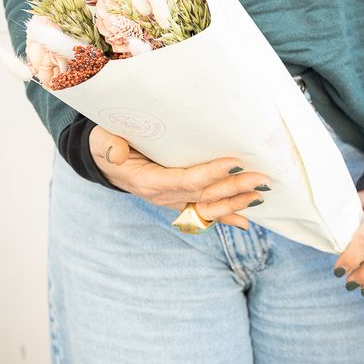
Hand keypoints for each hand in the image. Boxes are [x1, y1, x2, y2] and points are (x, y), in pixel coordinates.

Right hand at [88, 124, 271, 230]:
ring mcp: (172, 200)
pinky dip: (225, 217)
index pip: (185, 180)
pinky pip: (203, 211)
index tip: (234, 163)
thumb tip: (118, 151)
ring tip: (260, 195)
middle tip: (260, 178)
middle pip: (203, 195)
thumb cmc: (107, 146)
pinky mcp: (178, 199)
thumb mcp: (102, 141)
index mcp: (148, 181)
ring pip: (208, 206)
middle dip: (234, 188)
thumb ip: (109, 146)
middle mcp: (163, 195)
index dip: (210, 174)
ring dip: (235, 203)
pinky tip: (246, 222)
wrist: (105, 161)